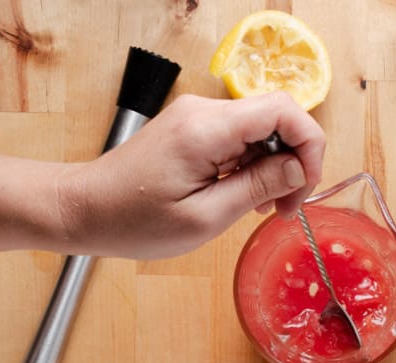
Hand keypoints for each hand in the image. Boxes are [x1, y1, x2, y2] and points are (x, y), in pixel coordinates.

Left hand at [56, 92, 325, 259]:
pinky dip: (253, 166)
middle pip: (277, 118)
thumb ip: (258, 187)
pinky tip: (243, 195)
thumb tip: (300, 167)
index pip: (284, 109)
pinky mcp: (193, 128)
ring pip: (262, 130)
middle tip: (284, 208)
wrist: (85, 209)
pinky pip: (240, 138)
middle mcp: (204, 111)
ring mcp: (197, 117)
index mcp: (207, 129)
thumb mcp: (205, 217)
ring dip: (274, 168)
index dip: (309, 145)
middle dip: (294, 162)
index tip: (305, 187)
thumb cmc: (133, 220)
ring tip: (263, 208)